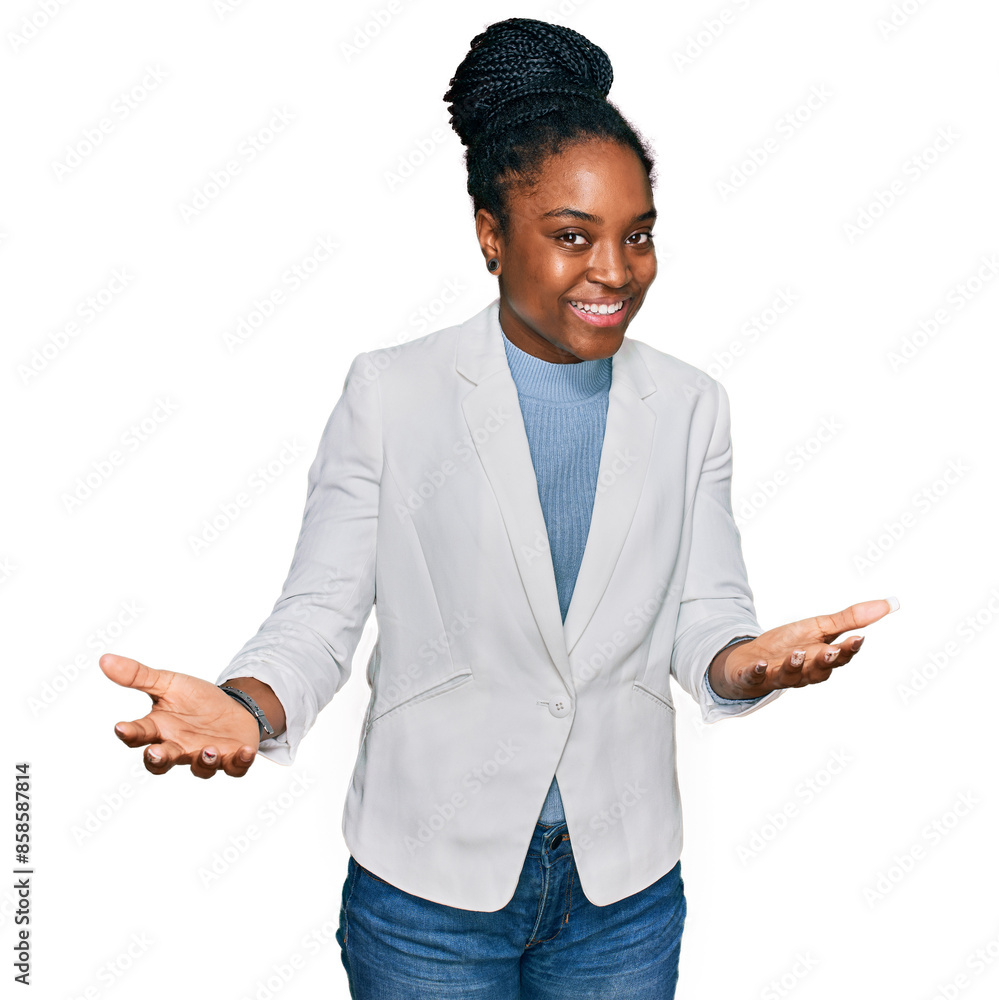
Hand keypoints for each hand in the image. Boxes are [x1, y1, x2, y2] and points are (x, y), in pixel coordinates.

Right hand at [100, 653, 259, 777]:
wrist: (232, 707)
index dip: (128, 733)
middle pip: (163, 761)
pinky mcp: (232, 759)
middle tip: (155, 753)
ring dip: (204, 762)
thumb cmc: (195, 699)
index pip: (138, 734)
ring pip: (200, 768)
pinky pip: (235, 767)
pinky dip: (240, 762)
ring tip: (208, 750)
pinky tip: (245, 751)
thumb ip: (138, 676)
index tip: (120, 727)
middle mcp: (179, 747)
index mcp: (160, 729)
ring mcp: (205, 755)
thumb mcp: (168, 683)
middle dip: (158, 759)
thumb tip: (104, 659)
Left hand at [708, 597, 898, 699]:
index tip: (858, 638)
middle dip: (825, 661)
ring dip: (794, 666)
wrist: (751, 660)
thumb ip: (851, 619)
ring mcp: (778, 676)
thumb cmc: (789, 645)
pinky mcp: (752, 676)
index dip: (849, 650)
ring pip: (790, 676)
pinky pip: (755, 677)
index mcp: (821, 660)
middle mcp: (803, 672)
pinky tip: (759, 664)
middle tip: (831, 651)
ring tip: (798, 653)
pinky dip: (757, 672)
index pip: (839, 657)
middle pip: (818, 670)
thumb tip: (890, 604)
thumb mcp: (819, 627)